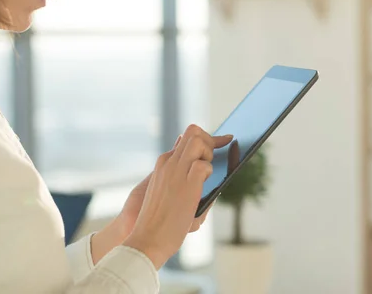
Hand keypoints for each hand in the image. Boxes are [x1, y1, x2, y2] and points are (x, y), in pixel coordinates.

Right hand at [90, 133, 216, 264]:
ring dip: (209, 152)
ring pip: (198, 140)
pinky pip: (203, 165)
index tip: (225, 140)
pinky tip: (204, 184)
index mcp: (164, 164)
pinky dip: (209, 171)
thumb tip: (204, 167)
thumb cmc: (158, 220)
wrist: (146, 239)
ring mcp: (176, 171)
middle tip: (212, 162)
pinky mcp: (187, 184)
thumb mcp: (168, 191)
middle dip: (210, 141)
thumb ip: (182, 176)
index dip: (208, 138)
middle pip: (193, 132)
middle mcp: (169, 162)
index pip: (187, 138)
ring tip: (206, 173)